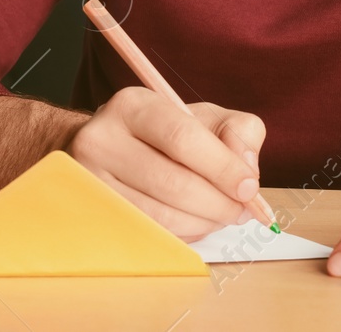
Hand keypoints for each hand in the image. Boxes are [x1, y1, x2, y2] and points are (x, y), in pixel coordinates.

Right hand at [65, 85, 266, 241]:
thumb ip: (238, 132)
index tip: (249, 189)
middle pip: (172, 183)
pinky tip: (197, 222)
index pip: (182, 138)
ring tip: (223, 216)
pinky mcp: (93, 215)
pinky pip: (149, 235)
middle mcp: (102, 140)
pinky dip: (183, 234)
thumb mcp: (204, 117)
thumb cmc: (165, 133)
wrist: (109, 148)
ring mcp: (91, 181)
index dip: (222, 167)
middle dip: (218, 203)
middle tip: (242, 211)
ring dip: (203, 223)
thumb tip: (247, 172)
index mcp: (133, 106)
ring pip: (161, 216)